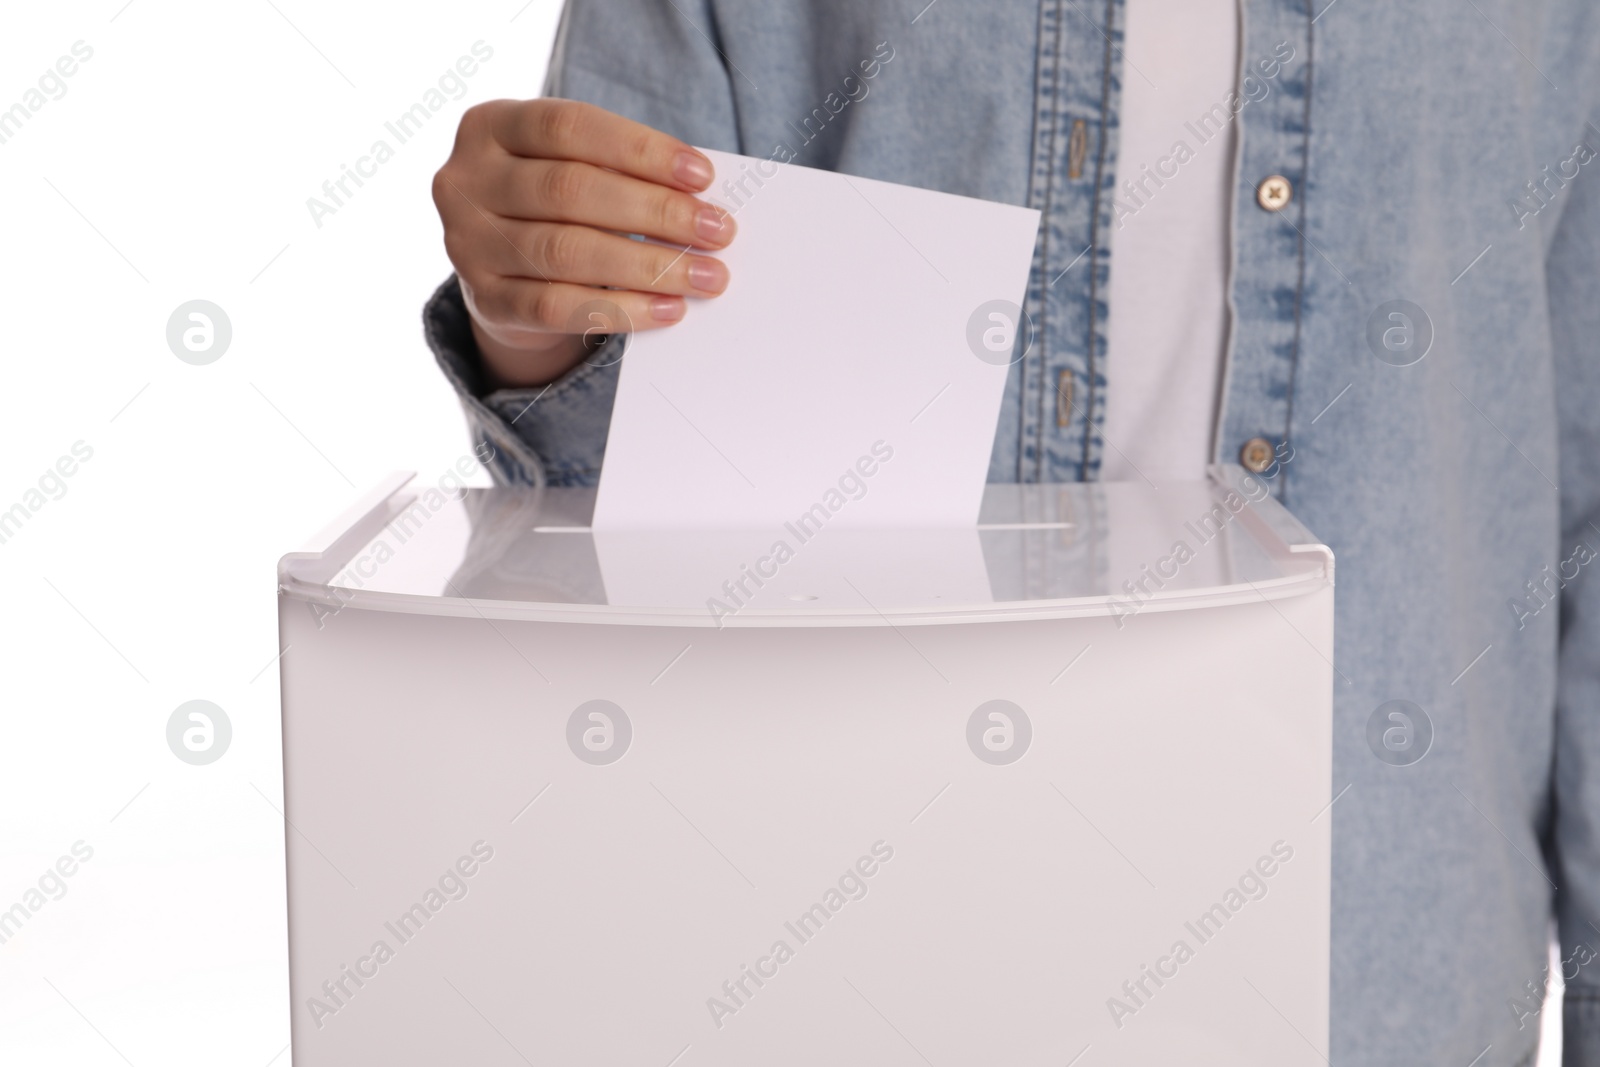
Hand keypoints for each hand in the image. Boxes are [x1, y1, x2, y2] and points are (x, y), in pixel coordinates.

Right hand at [432, 99, 734, 387]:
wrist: (501, 274)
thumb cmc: (554, 206)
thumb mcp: (572, 169)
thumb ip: (617, 174)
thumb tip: (698, 203)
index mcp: (490, 126)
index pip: (570, 127)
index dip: (640, 150)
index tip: (702, 175)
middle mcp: (465, 181)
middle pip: (571, 190)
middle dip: (656, 212)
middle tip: (717, 231)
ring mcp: (467, 244)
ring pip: (566, 252)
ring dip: (648, 266)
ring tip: (706, 276)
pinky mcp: (484, 301)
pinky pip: (557, 308)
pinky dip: (621, 310)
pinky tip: (668, 309)